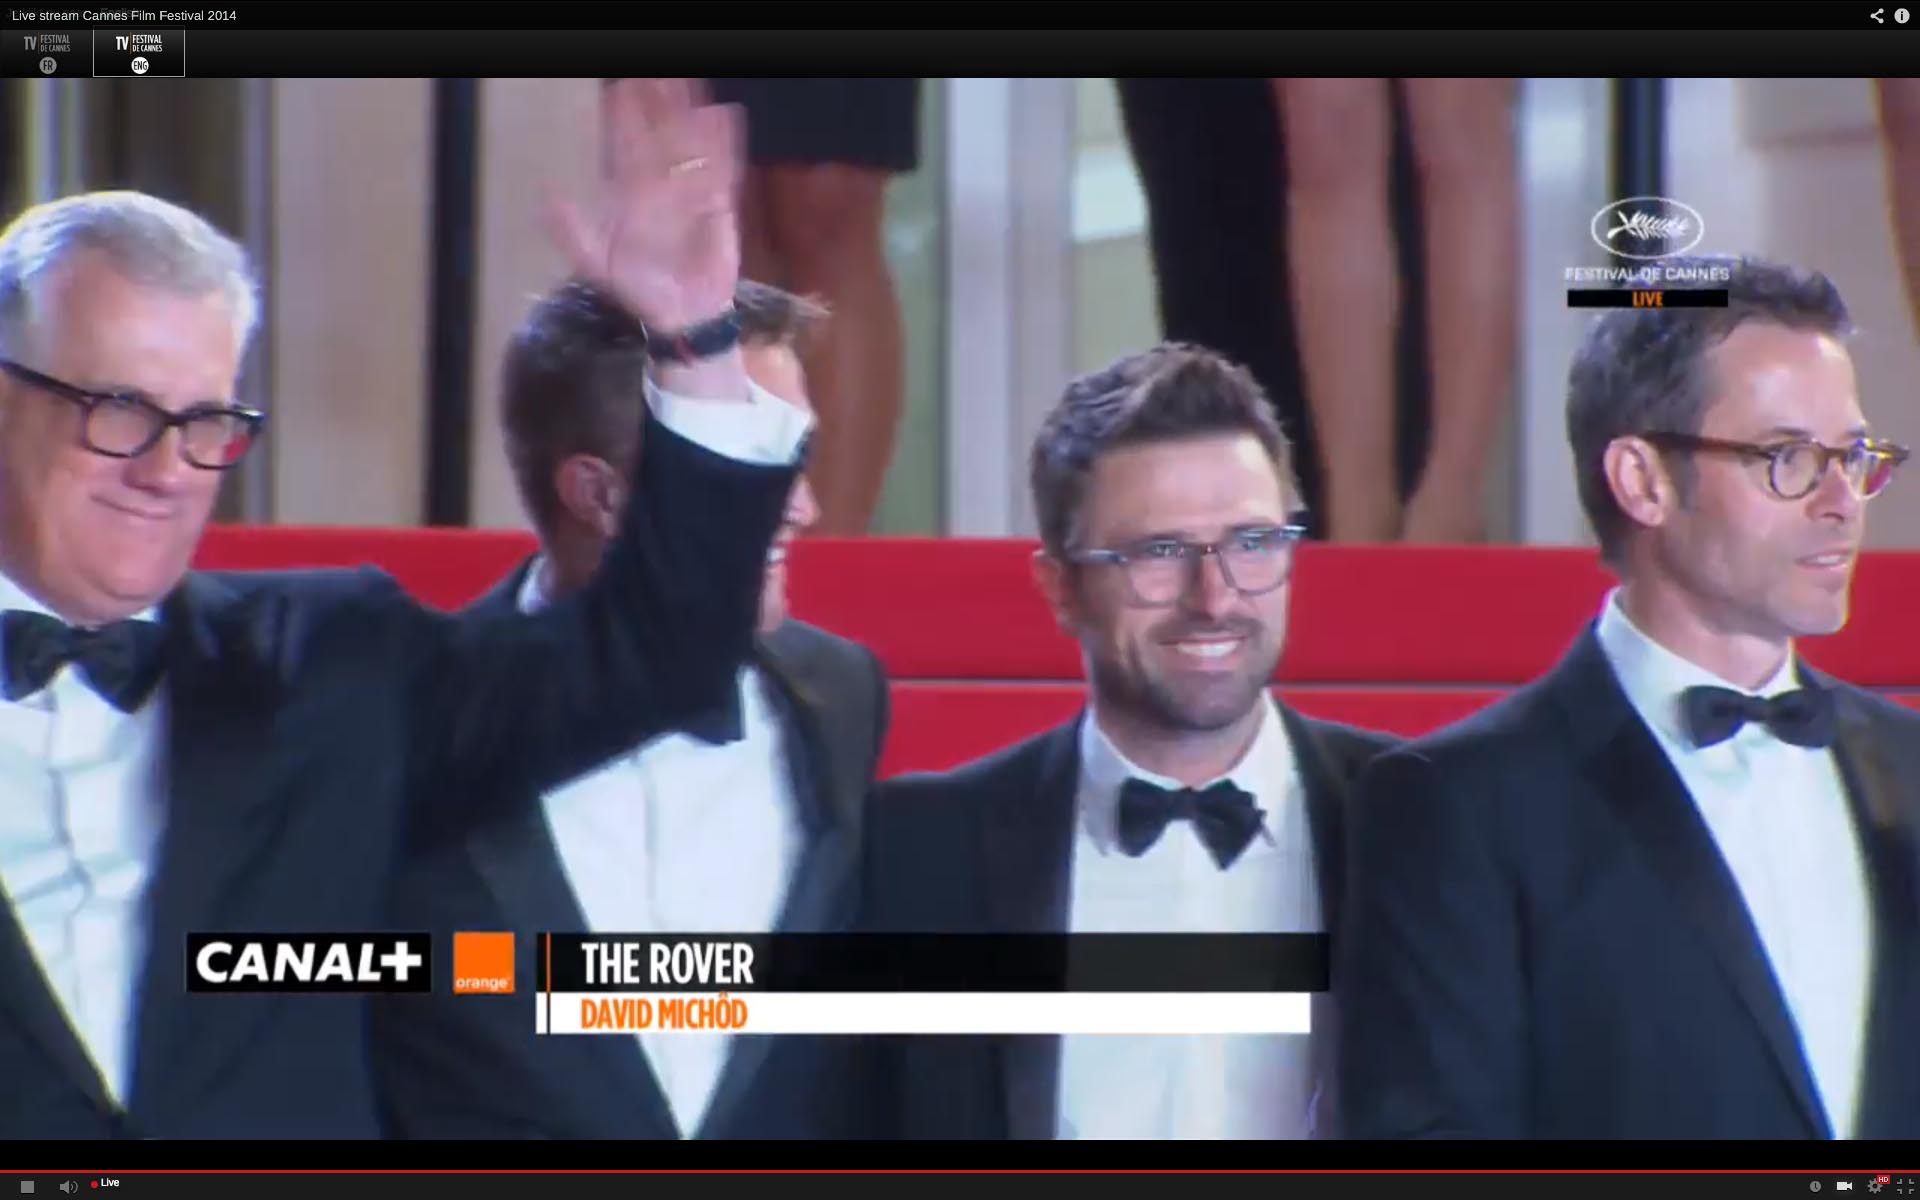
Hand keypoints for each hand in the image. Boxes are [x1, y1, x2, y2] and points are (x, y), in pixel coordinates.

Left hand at [548, 78, 742, 331]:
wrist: (683, 317)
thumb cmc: (640, 291)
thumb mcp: (596, 264)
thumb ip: (572, 231)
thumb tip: (549, 195)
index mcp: (630, 196)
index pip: (625, 148)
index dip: (622, 119)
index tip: (618, 89)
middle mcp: (660, 187)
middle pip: (658, 136)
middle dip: (657, 105)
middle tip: (654, 72)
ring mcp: (690, 193)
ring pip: (689, 144)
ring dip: (689, 113)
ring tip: (689, 81)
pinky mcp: (719, 205)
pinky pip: (722, 168)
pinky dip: (725, 142)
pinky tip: (724, 114)